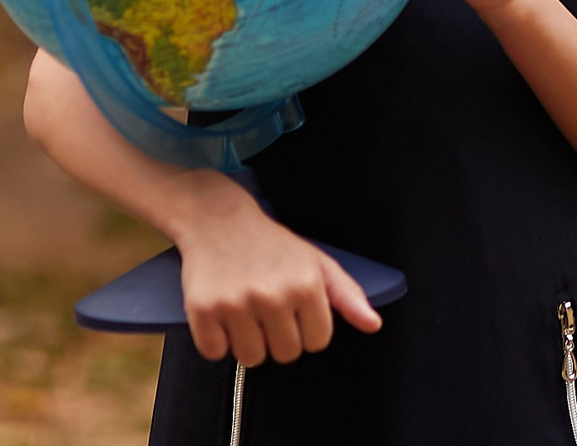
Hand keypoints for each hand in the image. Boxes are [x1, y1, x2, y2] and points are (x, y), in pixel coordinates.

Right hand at [172, 185, 379, 364]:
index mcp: (306, 285)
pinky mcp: (203, 310)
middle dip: (277, 336)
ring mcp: (236, 303)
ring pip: (251, 358)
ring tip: (244, 309)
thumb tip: (373, 325)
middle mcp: (273, 295)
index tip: (292, 307)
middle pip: (285, 354)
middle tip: (265, 305)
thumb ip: (348, 295)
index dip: (305, 328)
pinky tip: (221, 312)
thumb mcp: (316, 262)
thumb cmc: (271, 244)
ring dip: (247, 341)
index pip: (317, 343)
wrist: (217, 218)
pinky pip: (215, 353)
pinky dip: (216, 340)